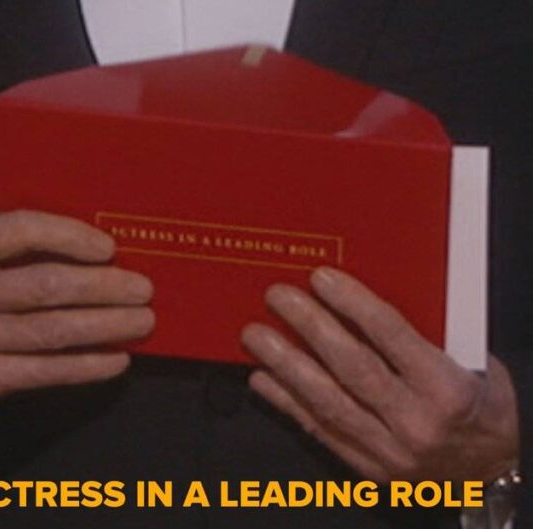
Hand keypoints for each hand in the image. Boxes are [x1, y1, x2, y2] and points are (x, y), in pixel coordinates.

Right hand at [0, 210, 154, 428]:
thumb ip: (12, 252)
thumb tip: (95, 251)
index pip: (20, 230)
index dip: (71, 236)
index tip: (108, 248)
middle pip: (46, 284)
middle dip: (104, 286)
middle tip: (142, 288)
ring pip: (53, 329)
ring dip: (107, 325)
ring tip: (141, 321)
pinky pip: (47, 370)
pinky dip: (88, 364)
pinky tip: (116, 358)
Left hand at [242, 266, 518, 481]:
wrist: (493, 470)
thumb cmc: (483, 408)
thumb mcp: (473, 364)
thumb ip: (427, 336)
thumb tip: (366, 298)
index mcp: (447, 388)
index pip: (392, 335)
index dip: (353, 304)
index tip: (322, 279)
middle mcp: (416, 421)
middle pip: (351, 367)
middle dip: (309, 326)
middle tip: (278, 297)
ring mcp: (389, 448)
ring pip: (326, 401)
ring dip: (284, 364)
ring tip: (256, 336)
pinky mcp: (369, 466)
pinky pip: (320, 430)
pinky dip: (287, 403)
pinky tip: (262, 378)